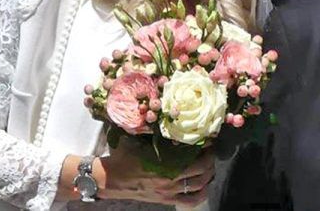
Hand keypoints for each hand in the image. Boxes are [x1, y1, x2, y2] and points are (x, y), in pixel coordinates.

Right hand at [98, 141, 214, 205]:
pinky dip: (201, 194)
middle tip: (210, 151)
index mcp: (164, 162)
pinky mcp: (166, 200)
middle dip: (210, 159)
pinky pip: (191, 201)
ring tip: (209, 166)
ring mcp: (169, 192)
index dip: (206, 147)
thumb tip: (169, 117)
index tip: (208, 139)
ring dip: (209, 175)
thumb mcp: (138, 138)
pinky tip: (204, 186)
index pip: (195, 155)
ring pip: (200, 186)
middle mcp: (170, 178)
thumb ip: (154, 131)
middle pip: (202, 170)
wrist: (110, 179)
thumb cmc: (123, 156)